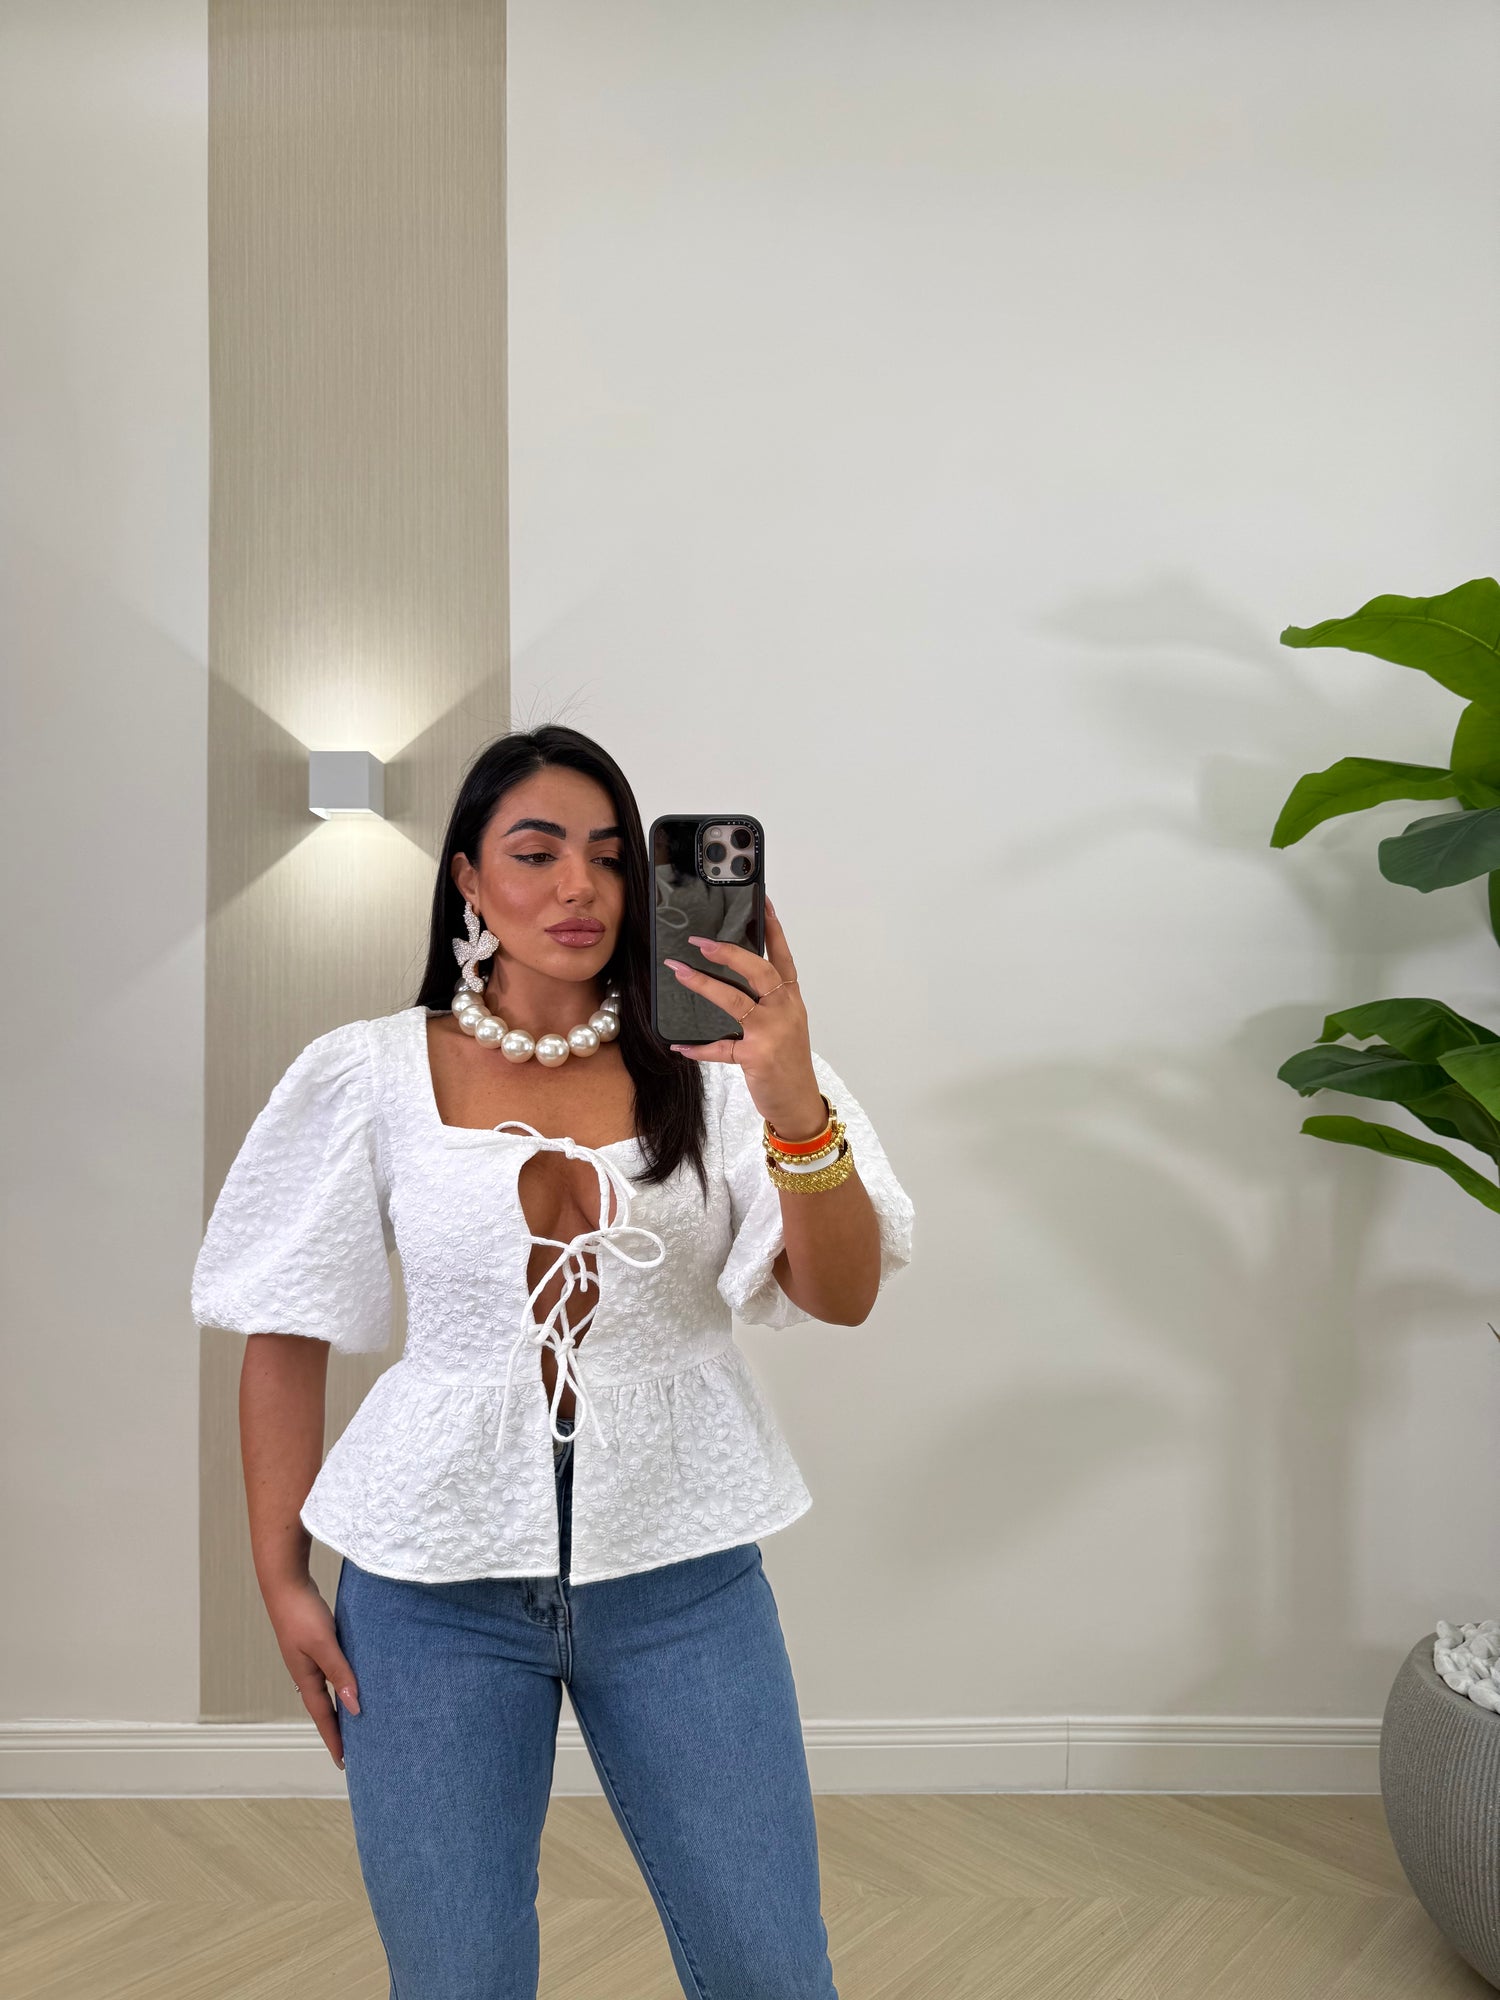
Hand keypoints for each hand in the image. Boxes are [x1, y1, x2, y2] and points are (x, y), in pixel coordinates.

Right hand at [266, 1574, 359, 1768]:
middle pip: (323, 1707)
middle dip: (337, 1728)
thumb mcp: (324, 1644)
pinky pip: (330, 1670)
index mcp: (306, 1677)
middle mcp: (305, 1672)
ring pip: (327, 1688)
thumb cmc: (302, 1613)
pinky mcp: (313, 1642)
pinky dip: (340, 1681)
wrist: (285, 1583)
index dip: (334, 1738)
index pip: (323, 1716)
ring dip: (339, 1704)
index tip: (345, 1762)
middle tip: (354, 1747)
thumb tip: (355, 1707)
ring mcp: (307, 1657)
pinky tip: (351, 1677)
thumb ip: (340, 1674)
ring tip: (356, 1718)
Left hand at [662, 897, 826, 1138]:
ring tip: (680, 971)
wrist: (798, 1104)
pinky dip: (698, 1048)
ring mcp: (771, 1033)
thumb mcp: (784, 1025)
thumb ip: (763, 1002)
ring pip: (736, 1001)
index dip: (773, 929)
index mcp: (789, 1000)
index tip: (761, 902)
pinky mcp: (756, 1057)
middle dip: (730, 953)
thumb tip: (725, 978)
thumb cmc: (788, 1062)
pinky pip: (720, 1048)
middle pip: (760, 972)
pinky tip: (679, 1045)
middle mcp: (784, 1011)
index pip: (782, 958)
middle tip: (701, 941)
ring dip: (704, 984)